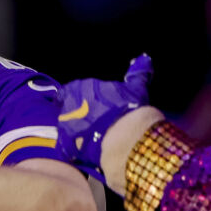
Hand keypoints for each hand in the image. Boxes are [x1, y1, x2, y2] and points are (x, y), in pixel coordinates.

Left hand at [57, 55, 152, 178]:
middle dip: (76, 113)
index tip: (86, 102)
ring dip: (74, 130)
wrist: (125, 136)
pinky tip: (84, 152)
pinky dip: (73, 149)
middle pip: (67, 107)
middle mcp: (69, 103)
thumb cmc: (129, 108)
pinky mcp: (67, 144)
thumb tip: (144, 58)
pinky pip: (66, 146)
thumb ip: (137, 74)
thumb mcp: (136, 88)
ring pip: (65, 126)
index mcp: (82, 87)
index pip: (72, 89)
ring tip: (89, 137)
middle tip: (91, 121)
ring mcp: (66, 124)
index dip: (78, 96)